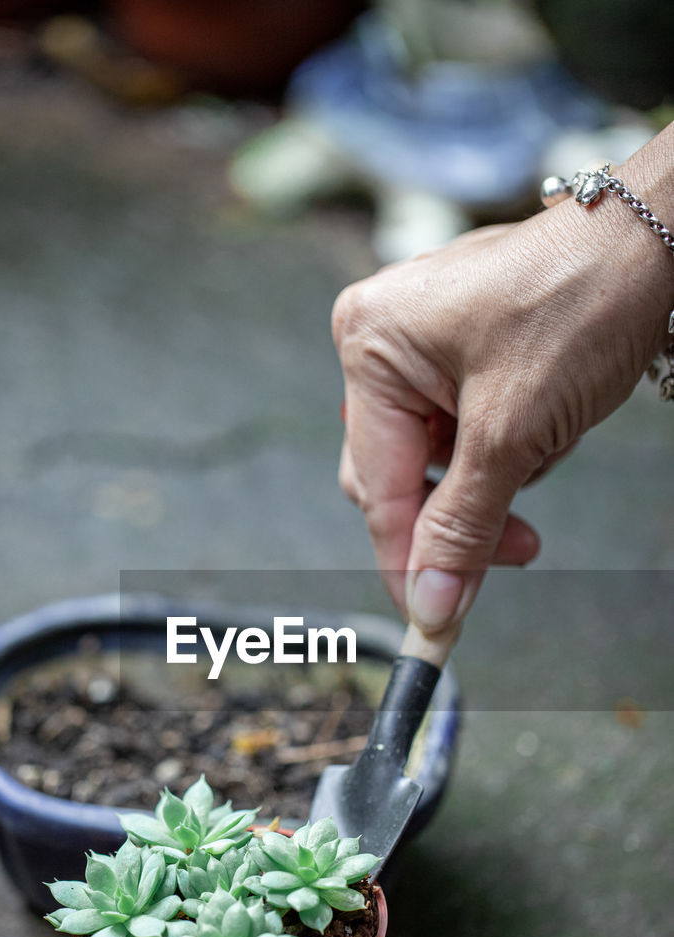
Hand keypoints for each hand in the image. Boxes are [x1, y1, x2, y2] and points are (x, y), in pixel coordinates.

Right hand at [333, 174, 671, 631]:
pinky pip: (467, 431)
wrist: (659, 238)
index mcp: (370, 346)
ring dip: (498, 476)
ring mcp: (422, 343)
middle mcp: (383, 341)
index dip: (407, 560)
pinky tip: (551, 423)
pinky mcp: (462, 349)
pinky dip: (511, 446)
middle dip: (465, 513)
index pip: (376, 485)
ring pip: (439, 460)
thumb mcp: (514, 433)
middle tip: (522, 549)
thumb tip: (431, 605)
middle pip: (399, 476)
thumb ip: (463, 527)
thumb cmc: (582, 302)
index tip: (431, 619)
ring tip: (550, 442)